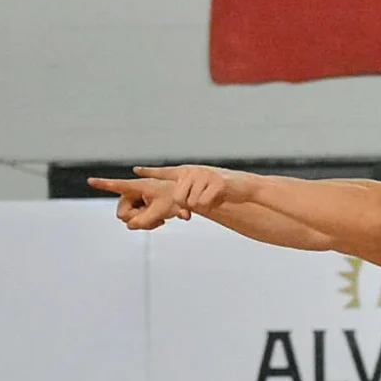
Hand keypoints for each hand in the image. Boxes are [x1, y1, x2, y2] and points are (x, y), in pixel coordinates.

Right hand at [87, 176, 191, 230]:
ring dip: (145, 222)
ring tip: (160, 218)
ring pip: (131, 219)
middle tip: (154, 218)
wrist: (187, 201)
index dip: (102, 184)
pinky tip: (160, 219)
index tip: (89, 180)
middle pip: (123, 213)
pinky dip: (148, 223)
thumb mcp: (159, 211)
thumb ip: (142, 221)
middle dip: (137, 218)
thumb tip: (130, 225)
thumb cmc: (175, 200)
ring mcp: (138, 201)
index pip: (116, 185)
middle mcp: (134, 193)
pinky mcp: (142, 208)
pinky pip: (137, 221)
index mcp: (137, 186)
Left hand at [133, 164, 251, 211]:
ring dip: (202, 206)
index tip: (135, 169)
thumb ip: (190, 198)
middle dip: (188, 206)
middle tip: (203, 202)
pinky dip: (211, 206)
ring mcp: (204, 175)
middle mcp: (194, 171)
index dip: (151, 172)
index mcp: (188, 172)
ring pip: (191, 202)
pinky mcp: (215, 183)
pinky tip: (219, 199)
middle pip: (178, 198)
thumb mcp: (203, 193)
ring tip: (214, 197)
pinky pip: (204, 203)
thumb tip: (184, 211)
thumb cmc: (222, 192)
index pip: (166, 172)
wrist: (244, 187)